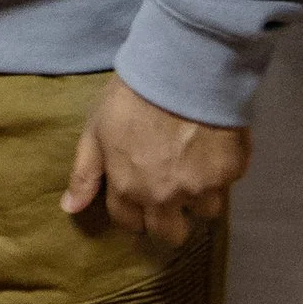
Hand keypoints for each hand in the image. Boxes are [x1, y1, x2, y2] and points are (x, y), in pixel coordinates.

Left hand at [62, 79, 248, 244]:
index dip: (133, 215)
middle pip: (171, 234)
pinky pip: (228, 183)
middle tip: (172, 200)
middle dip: (170, 223)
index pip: (130, 223)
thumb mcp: (95, 130)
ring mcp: (201, 187)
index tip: (139, 203)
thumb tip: (70, 208)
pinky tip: (214, 149)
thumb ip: (85, 173)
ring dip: (200, 198)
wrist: (184, 69)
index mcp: (128, 189)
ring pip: (205, 212)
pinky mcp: (232, 171)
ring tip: (196, 172)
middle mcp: (165, 197)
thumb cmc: (132, 96)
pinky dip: (222, 172)